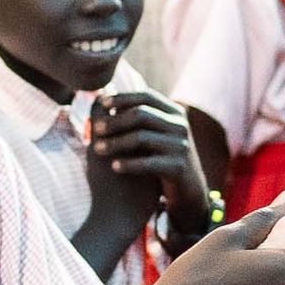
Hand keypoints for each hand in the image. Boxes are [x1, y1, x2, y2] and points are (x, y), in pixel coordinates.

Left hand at [97, 91, 213, 225]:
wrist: (188, 188)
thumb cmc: (163, 156)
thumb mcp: (156, 132)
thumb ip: (138, 117)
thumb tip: (102, 98)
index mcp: (175, 112)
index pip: (146, 96)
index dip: (122, 98)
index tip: (102, 103)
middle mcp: (181, 125)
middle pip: (141, 114)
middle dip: (115, 121)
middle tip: (95, 129)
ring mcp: (181, 146)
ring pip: (141, 137)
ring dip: (116, 142)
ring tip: (97, 149)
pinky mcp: (178, 167)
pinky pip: (148, 163)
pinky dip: (128, 164)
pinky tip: (113, 166)